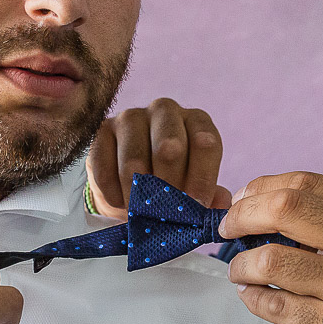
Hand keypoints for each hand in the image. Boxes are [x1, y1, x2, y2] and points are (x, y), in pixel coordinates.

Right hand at [86, 98, 231, 220]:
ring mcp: (130, 117)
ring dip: (139, 194)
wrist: (128, 183)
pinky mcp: (100, 131)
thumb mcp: (194, 187)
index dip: (201, 179)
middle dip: (169, 187)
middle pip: (170, 147)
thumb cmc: (170, 183)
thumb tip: (222, 204)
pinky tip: (120, 202)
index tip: (195, 206)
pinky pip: (104, 166)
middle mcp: (165, 110)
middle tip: (165, 212)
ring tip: (142, 212)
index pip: (205, 143)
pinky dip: (114, 193)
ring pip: (135, 160)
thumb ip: (211, 196)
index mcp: (196, 121)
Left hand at [220, 172, 322, 323]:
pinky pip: (279, 306)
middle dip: (243, 215)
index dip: (263, 187)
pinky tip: (253, 298)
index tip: (242, 200)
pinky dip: (255, 300)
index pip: (308, 183)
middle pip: (287, 208)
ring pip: (274, 260)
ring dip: (242, 264)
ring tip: (240, 271)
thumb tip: (269, 210)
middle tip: (227, 228)